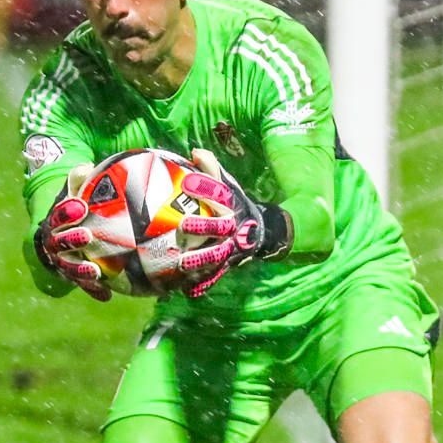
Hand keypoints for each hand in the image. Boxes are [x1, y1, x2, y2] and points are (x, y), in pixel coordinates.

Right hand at [33, 165, 110, 301]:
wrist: (68, 234)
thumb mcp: (79, 192)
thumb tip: (88, 167)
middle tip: (87, 236)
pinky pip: (83, 286)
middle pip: (58, 244)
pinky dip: (93, 291)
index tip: (80, 206)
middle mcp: (55, 243)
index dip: (66, 212)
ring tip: (95, 271)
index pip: (57, 215)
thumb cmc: (80, 208)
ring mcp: (63, 262)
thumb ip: (82, 180)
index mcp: (56, 222)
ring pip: (68, 268)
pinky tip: (107, 296)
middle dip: (71, 240)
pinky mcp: (74, 277)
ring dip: (80, 270)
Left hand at [175, 150, 276, 298]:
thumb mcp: (228, 187)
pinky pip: (213, 277)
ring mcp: (231, 250)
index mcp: (232, 208)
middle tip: (183, 225)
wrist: (261, 232)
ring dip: (200, 261)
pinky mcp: (226, 267)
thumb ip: (212, 170)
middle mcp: (233, 230)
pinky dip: (201, 285)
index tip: (189, 182)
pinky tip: (185, 292)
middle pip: (219, 228)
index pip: (221, 195)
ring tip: (182, 263)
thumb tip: (195, 151)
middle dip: (203, 226)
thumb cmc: (236, 205)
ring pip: (215, 257)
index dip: (206, 188)